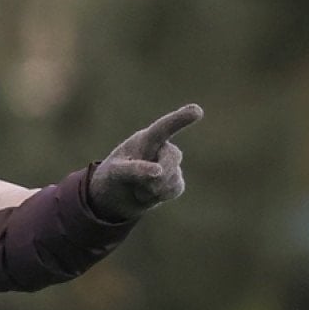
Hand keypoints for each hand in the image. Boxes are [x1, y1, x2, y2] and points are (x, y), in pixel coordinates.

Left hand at [89, 104, 203, 220]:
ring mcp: (170, 164)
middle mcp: (161, 148)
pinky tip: (147, 194)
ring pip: (174, 176)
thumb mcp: (115, 173)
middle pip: (173, 156)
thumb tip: (159, 171)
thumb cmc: (111, 178)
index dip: (180, 119)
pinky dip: (160, 196)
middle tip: (138, 185)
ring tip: (137, 188)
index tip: (197, 111)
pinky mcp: (174, 181)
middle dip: (159, 174)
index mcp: (145, 140)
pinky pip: (176, 188)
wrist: (114, 198)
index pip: (164, 128)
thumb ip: (134, 169)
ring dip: (153, 189)